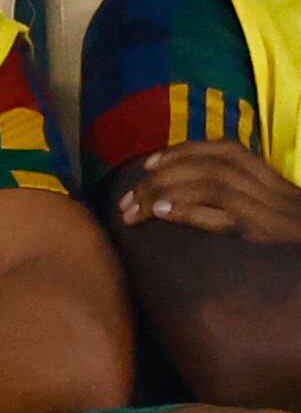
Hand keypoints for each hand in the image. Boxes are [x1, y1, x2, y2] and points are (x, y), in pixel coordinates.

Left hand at [118, 140, 300, 241]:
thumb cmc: (296, 262)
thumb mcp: (278, 233)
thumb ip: (243, 216)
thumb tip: (189, 209)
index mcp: (281, 189)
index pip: (231, 151)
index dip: (187, 150)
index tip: (150, 163)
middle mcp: (280, 196)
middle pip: (215, 165)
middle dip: (165, 175)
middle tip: (128, 197)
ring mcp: (278, 216)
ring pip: (215, 183)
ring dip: (167, 190)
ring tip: (135, 208)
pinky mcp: (271, 239)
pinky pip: (225, 214)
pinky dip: (188, 209)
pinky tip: (162, 214)